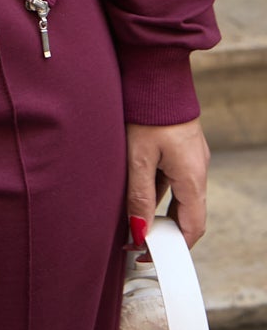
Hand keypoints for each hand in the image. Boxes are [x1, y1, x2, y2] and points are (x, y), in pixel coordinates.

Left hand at [125, 116, 209, 254]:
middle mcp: (198, 169)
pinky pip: (173, 179)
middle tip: (136, 244)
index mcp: (192, 176)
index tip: (148, 256)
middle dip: (165, 233)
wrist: (156, 72)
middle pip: (187, 214)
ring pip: (178, 196)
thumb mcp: (137, 157)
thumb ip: (139, 196)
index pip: (191, 226)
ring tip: (131, 222)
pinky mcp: (181, 148)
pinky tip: (135, 195)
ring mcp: (191, 158)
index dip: (173, 248)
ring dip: (159, 212)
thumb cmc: (147, 111)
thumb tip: (139, 231)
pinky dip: (157, 192)